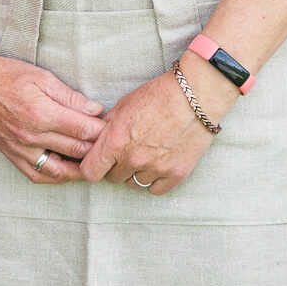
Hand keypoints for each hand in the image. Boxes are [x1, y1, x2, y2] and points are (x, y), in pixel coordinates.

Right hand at [0, 43, 104, 183]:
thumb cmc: (7, 75)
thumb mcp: (42, 77)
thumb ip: (70, 97)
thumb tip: (96, 110)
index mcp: (41, 114)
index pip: (83, 130)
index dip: (103, 131)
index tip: (115, 128)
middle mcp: (31, 136)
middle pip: (76, 151)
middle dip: (98, 149)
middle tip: (113, 145)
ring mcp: (20, 149)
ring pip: (60, 171)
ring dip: (81, 169)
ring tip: (96, 163)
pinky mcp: (12, 155)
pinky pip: (38, 174)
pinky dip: (57, 177)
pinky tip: (68, 171)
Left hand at [77, 59, 227, 194]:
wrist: (196, 95)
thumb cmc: (158, 95)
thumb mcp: (124, 104)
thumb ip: (107, 126)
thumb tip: (96, 140)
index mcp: (116, 141)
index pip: (90, 172)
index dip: (91, 167)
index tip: (98, 161)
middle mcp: (133, 159)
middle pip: (113, 179)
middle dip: (115, 166)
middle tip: (127, 150)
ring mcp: (156, 169)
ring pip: (134, 184)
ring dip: (136, 173)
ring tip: (146, 153)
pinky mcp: (176, 174)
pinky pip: (156, 190)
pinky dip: (155, 180)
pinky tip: (159, 163)